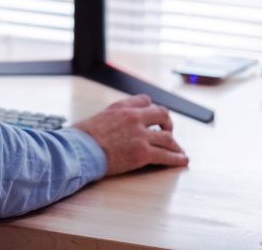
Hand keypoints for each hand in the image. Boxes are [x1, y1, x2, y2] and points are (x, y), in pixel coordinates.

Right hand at [72, 94, 187, 175]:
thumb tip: (111, 124)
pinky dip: (177, 159)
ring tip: (179, 150)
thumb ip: (111, 117)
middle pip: (162, 114)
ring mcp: (140, 135)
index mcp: (122, 107)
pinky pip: (166, 155)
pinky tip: (182, 161)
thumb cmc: (82, 137)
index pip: (145, 100)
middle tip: (169, 131)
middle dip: (168, 123)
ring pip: (167, 137)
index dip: (151, 109)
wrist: (79, 150)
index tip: (153, 117)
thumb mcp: (97, 117)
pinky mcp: (143, 153)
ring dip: (175, 144)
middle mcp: (134, 117)